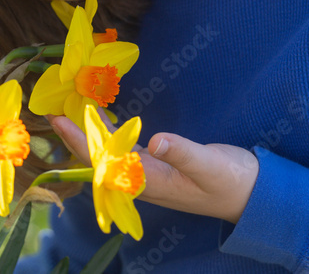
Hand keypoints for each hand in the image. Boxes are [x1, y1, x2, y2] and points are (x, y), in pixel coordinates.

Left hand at [49, 114, 258, 223]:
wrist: (256, 197)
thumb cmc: (234, 182)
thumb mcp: (211, 165)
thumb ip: (184, 153)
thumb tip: (156, 140)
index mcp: (150, 182)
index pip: (103, 162)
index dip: (78, 141)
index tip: (58, 121)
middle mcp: (143, 180)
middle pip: (98, 158)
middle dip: (74, 136)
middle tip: (52, 111)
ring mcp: (150, 173)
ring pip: (109, 153)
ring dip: (89, 133)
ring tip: (68, 111)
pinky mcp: (159, 165)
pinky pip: (125, 148)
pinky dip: (110, 132)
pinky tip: (100, 120)